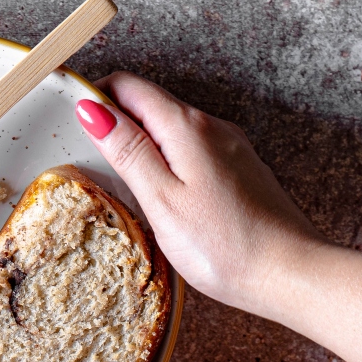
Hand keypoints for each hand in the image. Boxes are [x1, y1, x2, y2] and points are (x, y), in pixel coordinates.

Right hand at [76, 71, 361, 361]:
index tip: (69, 117)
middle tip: (87, 153)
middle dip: (114, 117)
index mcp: (186, 127)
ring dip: (141, 139)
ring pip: (172, 127)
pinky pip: (193, 148)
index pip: (129, 85)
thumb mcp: (161, 198)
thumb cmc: (224, 246)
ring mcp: (230, 147)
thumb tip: (92, 109)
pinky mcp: (240, 169)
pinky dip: (167, 158)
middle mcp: (211, 127)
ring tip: (121, 177)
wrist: (293, 275)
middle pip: (150, 102)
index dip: (94, 94)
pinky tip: (163, 192)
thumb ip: (127, 150)